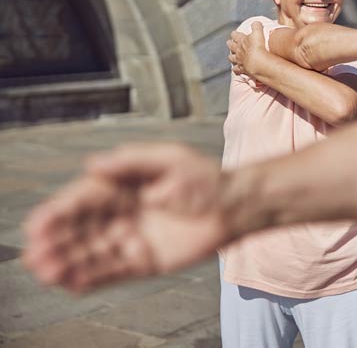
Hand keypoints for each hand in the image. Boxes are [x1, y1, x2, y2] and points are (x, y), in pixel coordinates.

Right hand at [23, 144, 230, 292]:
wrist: (234, 206)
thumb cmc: (204, 177)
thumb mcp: (170, 159)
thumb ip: (132, 161)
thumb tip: (92, 165)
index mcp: (121, 187)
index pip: (83, 200)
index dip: (59, 212)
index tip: (39, 224)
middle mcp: (120, 213)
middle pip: (80, 229)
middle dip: (56, 241)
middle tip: (34, 255)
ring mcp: (130, 238)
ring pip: (91, 253)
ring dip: (67, 262)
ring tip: (46, 272)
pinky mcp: (144, 260)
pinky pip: (112, 272)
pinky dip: (91, 278)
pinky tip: (70, 284)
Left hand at [227, 21, 272, 76]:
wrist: (257, 62)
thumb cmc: (258, 46)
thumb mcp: (258, 33)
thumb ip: (256, 26)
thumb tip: (255, 23)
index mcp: (241, 40)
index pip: (235, 35)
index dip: (234, 34)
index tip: (234, 33)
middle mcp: (238, 50)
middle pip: (232, 46)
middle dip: (230, 44)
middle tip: (229, 43)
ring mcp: (239, 60)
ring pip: (232, 58)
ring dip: (231, 56)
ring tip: (230, 56)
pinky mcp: (242, 69)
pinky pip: (237, 69)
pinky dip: (236, 69)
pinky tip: (235, 69)